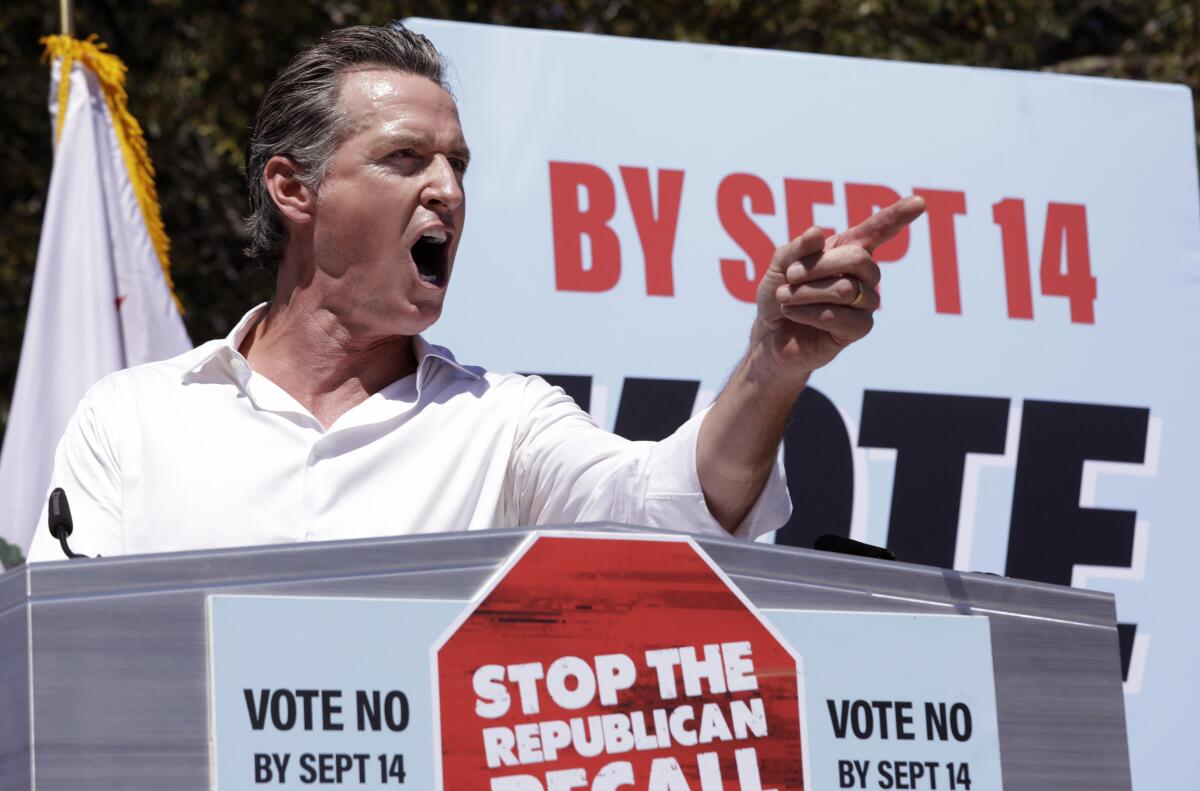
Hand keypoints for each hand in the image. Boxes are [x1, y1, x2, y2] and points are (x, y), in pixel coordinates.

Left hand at [752, 195, 925, 385]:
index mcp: (846, 250)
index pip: (877, 230)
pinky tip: (794, 313)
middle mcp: (863, 274)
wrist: (769, 335)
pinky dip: (810, 313)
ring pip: (846, 290)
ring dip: (806, 292)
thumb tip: (818, 232)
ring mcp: (864, 302)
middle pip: (857, 259)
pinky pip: (843, 318)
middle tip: (789, 276)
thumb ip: (797, 248)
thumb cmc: (779, 294)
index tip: (919, 202)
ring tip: (784, 297)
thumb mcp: (780, 265)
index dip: (897, 216)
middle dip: (817, 266)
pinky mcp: (858, 329)